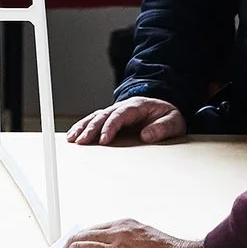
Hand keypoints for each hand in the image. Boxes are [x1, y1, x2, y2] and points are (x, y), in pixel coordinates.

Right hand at [66, 96, 185, 145]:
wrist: (163, 108)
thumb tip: (146, 135)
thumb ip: (162, 128)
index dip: (110, 127)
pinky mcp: (110, 119)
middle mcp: (122, 107)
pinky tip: (73, 135)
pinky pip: (94, 121)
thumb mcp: (174, 121)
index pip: (120, 115)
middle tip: (82, 141)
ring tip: (73, 139)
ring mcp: (115, 112)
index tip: (103, 140)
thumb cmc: (167, 116)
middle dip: (91, 128)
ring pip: (95, 117)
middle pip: (103, 115)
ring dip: (83, 127)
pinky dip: (82, 127)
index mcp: (136, 106)